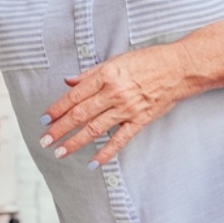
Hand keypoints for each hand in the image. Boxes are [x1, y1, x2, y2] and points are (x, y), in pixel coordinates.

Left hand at [40, 46, 187, 167]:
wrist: (179, 68)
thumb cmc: (147, 61)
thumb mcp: (115, 60)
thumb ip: (90, 73)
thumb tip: (68, 81)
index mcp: (105, 75)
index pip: (74, 96)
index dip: (57, 109)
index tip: (44, 119)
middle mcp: (114, 93)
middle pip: (80, 114)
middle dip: (60, 129)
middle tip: (45, 140)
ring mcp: (127, 108)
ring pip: (95, 129)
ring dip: (75, 142)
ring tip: (60, 152)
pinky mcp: (140, 120)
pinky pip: (119, 140)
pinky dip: (105, 153)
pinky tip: (92, 162)